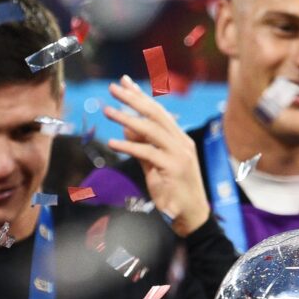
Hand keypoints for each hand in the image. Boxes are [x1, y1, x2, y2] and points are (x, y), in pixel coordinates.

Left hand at [103, 76, 213, 234]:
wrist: (190, 216)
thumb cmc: (173, 191)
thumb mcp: (154, 165)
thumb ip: (143, 146)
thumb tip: (127, 127)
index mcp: (179, 139)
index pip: (159, 111)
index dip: (141, 96)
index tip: (125, 82)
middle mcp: (181, 143)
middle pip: (155, 114)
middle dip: (133, 98)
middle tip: (113, 87)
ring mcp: (179, 154)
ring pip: (151, 129)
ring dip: (127, 118)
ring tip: (107, 110)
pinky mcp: (173, 168)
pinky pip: (147, 152)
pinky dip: (129, 145)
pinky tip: (112, 142)